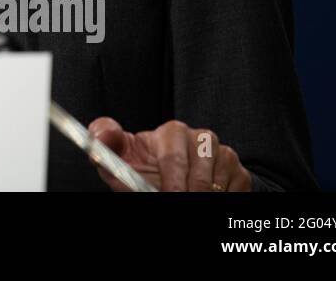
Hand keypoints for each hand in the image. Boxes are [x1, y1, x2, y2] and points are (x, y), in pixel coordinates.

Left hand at [86, 117, 252, 191]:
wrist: (175, 178)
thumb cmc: (145, 168)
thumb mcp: (123, 158)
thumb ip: (106, 145)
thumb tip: (98, 138)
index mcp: (171, 133)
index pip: (173, 158)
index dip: (170, 181)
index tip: (169, 195)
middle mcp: (200, 137)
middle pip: (197, 176)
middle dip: (186, 194)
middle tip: (177, 202)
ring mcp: (221, 152)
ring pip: (216, 185)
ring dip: (202, 196)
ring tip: (186, 198)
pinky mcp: (237, 168)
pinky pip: (234, 190)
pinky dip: (222, 198)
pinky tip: (206, 196)